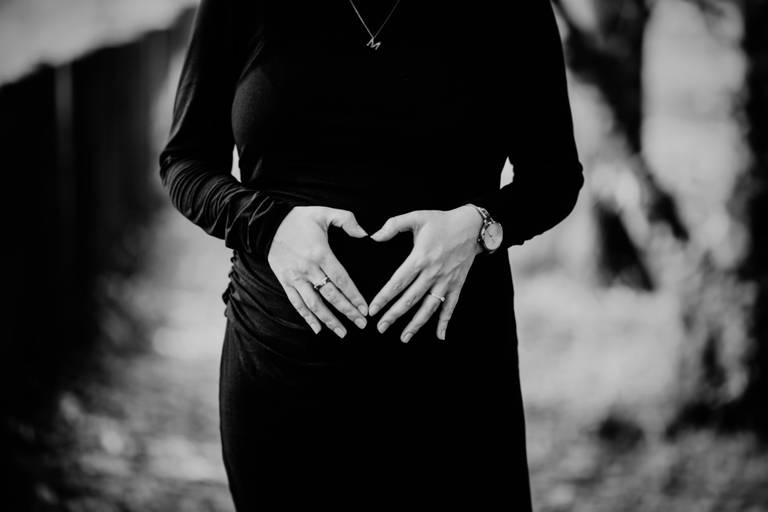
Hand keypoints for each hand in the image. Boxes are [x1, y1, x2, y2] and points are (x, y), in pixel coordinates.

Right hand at [267, 206, 369, 338]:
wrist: (267, 224)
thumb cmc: (299, 218)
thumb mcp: (324, 213)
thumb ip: (347, 220)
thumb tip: (365, 234)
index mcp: (320, 253)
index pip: (341, 279)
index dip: (354, 296)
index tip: (365, 309)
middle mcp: (308, 269)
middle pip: (331, 295)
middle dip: (347, 312)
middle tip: (362, 324)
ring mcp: (295, 277)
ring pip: (314, 304)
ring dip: (329, 320)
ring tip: (343, 333)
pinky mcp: (285, 282)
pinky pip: (297, 304)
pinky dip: (307, 318)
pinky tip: (318, 329)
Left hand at [367, 204, 483, 341]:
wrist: (472, 225)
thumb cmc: (441, 221)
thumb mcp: (416, 216)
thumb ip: (393, 225)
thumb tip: (374, 237)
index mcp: (420, 257)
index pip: (398, 282)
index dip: (384, 297)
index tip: (373, 310)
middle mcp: (433, 273)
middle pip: (410, 299)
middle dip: (394, 315)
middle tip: (381, 328)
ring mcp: (446, 281)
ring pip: (429, 307)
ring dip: (416, 324)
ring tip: (404, 338)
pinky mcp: (457, 284)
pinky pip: (450, 306)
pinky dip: (445, 322)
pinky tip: (439, 336)